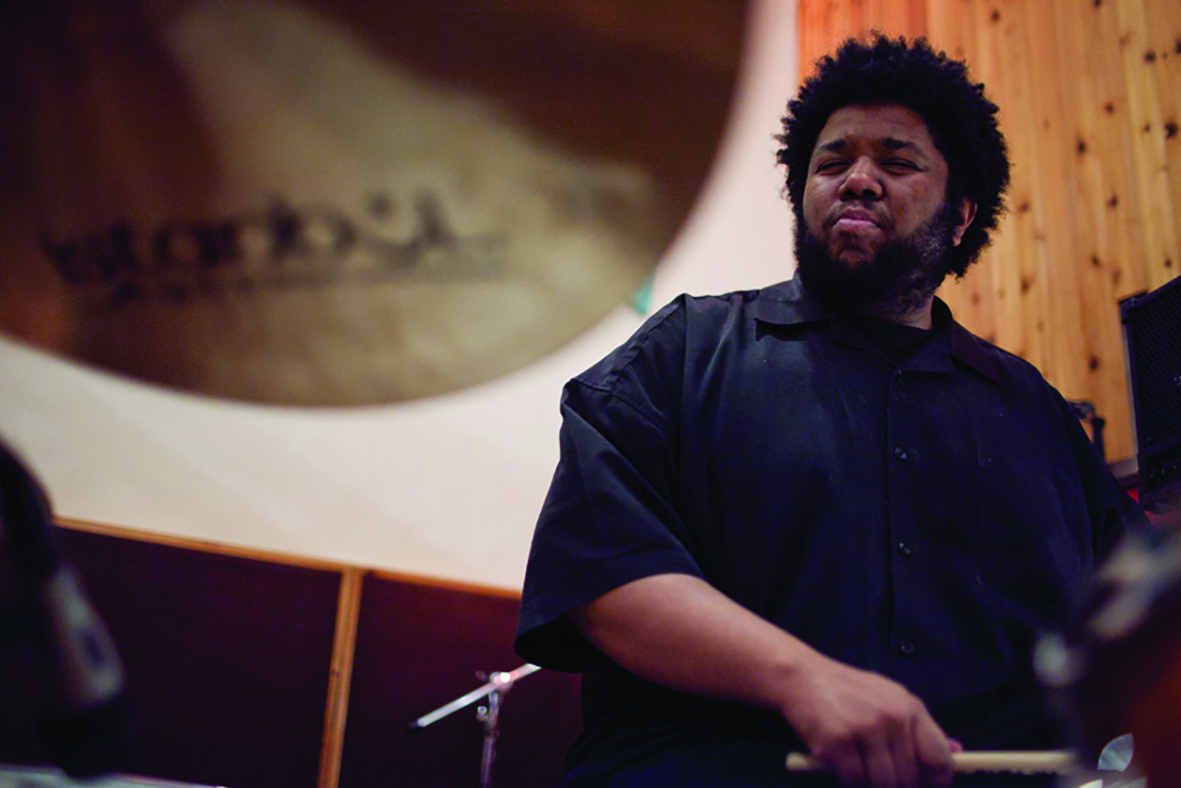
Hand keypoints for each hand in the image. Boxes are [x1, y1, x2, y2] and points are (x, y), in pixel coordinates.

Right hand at [776, 654, 956, 787]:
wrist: (802, 676)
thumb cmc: (848, 691)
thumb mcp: (889, 699)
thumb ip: (919, 728)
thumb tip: (957, 751)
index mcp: (910, 708)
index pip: (939, 760)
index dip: (935, 784)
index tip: (922, 787)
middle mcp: (893, 718)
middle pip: (910, 779)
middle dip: (898, 787)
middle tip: (882, 779)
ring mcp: (865, 729)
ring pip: (883, 784)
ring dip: (871, 785)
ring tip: (861, 772)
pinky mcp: (838, 743)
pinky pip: (854, 782)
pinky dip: (849, 784)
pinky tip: (842, 768)